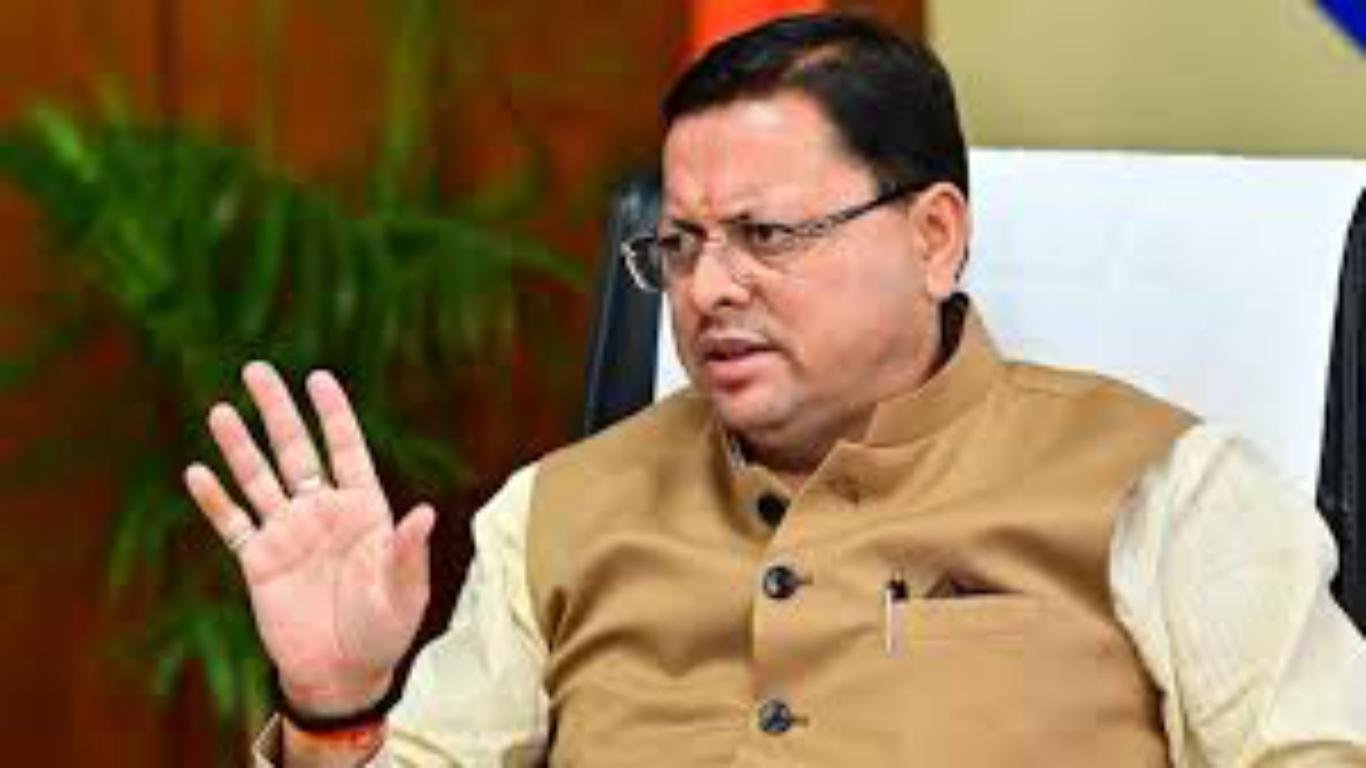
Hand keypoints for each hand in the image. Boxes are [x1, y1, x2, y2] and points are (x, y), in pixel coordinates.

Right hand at [184, 361, 434, 715]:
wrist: (343, 674)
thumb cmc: (384, 630)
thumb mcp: (404, 592)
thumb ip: (408, 552)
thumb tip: (425, 512)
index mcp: (364, 510)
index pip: (347, 449)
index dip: (333, 414)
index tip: (318, 377)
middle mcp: (323, 512)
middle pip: (296, 451)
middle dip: (277, 412)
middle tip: (257, 370)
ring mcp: (288, 534)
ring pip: (259, 480)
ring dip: (240, 447)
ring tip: (220, 410)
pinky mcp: (259, 562)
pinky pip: (233, 524)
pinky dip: (215, 501)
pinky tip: (197, 472)